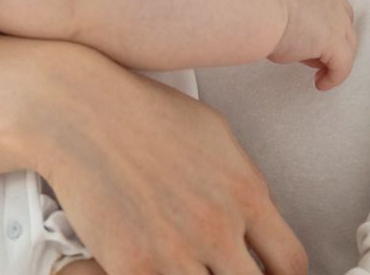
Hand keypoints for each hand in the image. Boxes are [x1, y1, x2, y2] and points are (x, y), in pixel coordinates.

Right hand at [34, 43, 307, 274]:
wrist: (79, 111)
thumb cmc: (142, 113)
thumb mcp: (214, 134)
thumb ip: (243, 179)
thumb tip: (258, 210)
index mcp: (246, 193)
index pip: (290, 263)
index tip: (262, 274)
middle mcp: (219, 226)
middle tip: (216, 271)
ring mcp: (177, 250)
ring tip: (184, 268)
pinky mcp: (134, 266)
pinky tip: (152, 269)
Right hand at [269, 0, 357, 90]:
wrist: (259, 16)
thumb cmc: (262, 15)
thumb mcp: (287, 14)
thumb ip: (304, 24)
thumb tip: (304, 44)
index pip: (340, 14)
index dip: (334, 33)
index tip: (319, 47)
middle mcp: (334, 4)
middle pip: (347, 33)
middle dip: (334, 50)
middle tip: (315, 63)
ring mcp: (337, 22)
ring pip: (348, 50)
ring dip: (333, 64)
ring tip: (315, 73)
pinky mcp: (335, 42)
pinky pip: (343, 66)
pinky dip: (334, 78)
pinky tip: (320, 84)